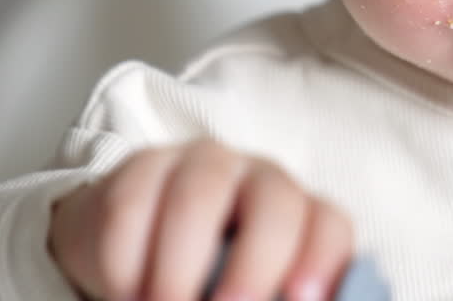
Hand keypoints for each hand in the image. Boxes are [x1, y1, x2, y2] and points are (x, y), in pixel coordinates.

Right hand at [49, 138, 353, 300]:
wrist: (135, 249)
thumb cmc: (212, 280)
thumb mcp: (249, 289)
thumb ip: (272, 296)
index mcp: (302, 216)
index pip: (328, 226)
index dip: (321, 260)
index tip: (303, 299)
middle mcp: (261, 180)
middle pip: (274, 204)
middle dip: (253, 266)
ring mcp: (204, 165)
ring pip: (198, 199)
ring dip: (178, 270)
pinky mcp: (144, 166)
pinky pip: (132, 206)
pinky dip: (124, 264)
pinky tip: (126, 294)